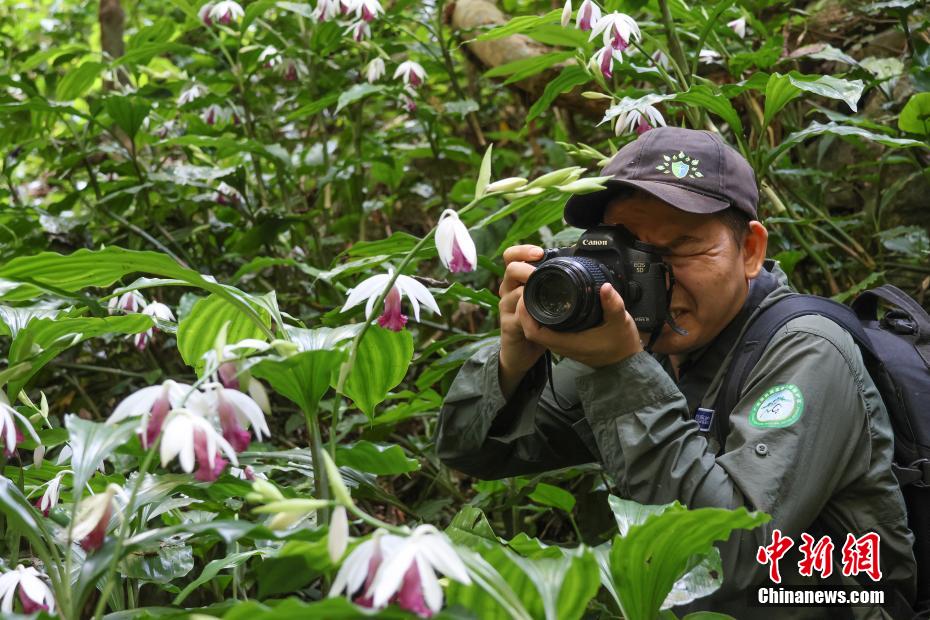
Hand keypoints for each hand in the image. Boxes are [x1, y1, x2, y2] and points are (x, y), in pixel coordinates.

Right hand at [498, 245, 546, 395]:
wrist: (521, 352)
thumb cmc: (536, 322)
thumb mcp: (544, 299)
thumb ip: (552, 284)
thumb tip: (580, 267)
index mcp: (517, 281)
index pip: (512, 257)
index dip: (522, 251)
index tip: (539, 253)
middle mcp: (508, 291)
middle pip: (510, 269)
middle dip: (525, 267)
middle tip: (538, 269)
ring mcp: (507, 308)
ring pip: (511, 292)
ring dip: (525, 289)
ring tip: (538, 288)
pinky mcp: (508, 326)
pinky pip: (515, 316)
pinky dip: (525, 313)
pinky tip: (535, 313)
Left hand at [516, 282, 643, 367]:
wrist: (625, 363)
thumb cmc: (621, 345)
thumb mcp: (621, 323)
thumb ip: (613, 305)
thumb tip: (605, 287)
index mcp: (567, 342)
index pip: (534, 332)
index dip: (525, 314)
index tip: (527, 294)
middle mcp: (560, 345)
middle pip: (531, 329)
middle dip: (525, 309)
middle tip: (529, 287)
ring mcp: (562, 344)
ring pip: (537, 330)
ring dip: (532, 312)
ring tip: (534, 291)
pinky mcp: (566, 341)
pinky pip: (545, 330)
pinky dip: (541, 317)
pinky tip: (546, 302)